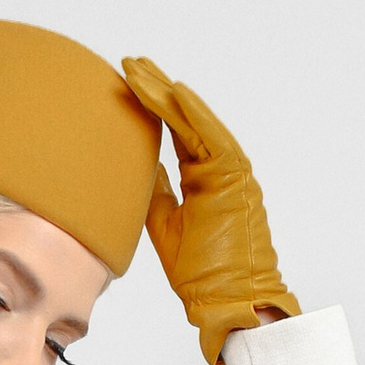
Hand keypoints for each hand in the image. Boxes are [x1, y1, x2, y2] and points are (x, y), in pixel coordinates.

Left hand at [119, 61, 300, 364]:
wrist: (232, 301)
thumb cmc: (204, 274)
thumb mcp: (166, 228)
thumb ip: (157, 195)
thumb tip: (140, 170)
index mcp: (204, 180)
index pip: (176, 134)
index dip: (153, 109)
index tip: (128, 85)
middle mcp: (220, 170)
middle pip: (184, 120)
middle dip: (156, 90)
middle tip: (129, 63)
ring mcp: (231, 173)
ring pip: (195, 123)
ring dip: (168, 95)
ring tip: (140, 70)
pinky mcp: (235, 180)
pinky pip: (212, 138)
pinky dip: (193, 113)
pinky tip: (173, 90)